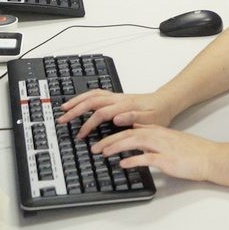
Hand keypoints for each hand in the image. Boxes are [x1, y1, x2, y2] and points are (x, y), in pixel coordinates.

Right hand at [56, 89, 177, 139]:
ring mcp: (116, 97)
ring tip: (64, 109)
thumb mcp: (150, 120)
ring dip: (77, 101)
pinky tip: (79, 102)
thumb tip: (116, 118)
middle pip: (92, 101)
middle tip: (62, 119)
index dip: (89, 124)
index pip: (101, 113)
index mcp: (124, 105)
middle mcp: (118, 99)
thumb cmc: (158, 114)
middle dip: (75, 110)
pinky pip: (97, 94)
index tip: (80, 135)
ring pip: (92, 95)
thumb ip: (133, 119)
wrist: (166, 102)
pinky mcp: (116, 97)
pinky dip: (85, 97)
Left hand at [94, 125, 217, 182]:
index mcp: (158, 131)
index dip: (114, 134)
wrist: (209, 157)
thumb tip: (139, 149)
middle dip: (109, 140)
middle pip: (128, 135)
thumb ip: (154, 144)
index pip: (131, 129)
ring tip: (103, 153)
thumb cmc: (192, 152)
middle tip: (94, 147)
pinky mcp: (166, 160)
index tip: (101, 139)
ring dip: (116, 147)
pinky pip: (146, 158)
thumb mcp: (170, 143)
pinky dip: (133, 160)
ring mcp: (162, 147)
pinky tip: (123, 164)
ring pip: (134, 142)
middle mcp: (158, 136)